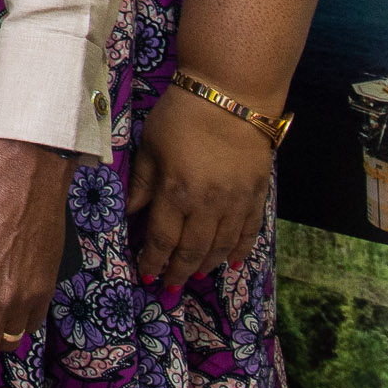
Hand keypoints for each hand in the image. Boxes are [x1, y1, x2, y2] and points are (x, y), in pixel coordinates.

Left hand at [128, 79, 274, 293]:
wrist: (229, 98)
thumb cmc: (181, 117)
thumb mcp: (149, 147)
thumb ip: (141, 184)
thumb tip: (130, 213)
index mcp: (176, 193)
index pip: (162, 239)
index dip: (152, 262)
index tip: (145, 277)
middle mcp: (208, 205)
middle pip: (192, 250)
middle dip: (177, 272)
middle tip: (169, 289)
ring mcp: (236, 203)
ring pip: (222, 247)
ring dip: (207, 266)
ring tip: (194, 277)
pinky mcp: (257, 195)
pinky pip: (250, 232)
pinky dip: (241, 250)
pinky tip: (234, 263)